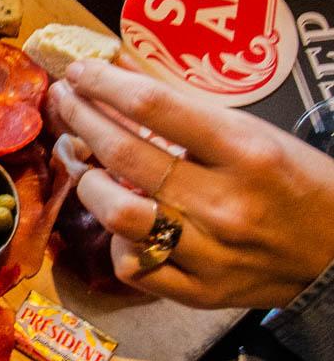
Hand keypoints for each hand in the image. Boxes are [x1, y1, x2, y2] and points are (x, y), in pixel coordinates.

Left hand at [46, 60, 333, 308]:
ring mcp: (211, 251)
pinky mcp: (201, 291)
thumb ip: (183, 107)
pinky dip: (116, 239)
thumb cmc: (296, 181)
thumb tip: (119, 69)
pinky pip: (133, 264)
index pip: (154, 107)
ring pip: (118, 213)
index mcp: (246, 151)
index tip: (80, 72)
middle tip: (64, 101)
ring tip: (83, 160)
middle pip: (125, 155)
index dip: (104, 83)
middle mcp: (225, 202)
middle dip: (81, 119)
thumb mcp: (253, 131)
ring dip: (88, 180)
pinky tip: (120, 219)